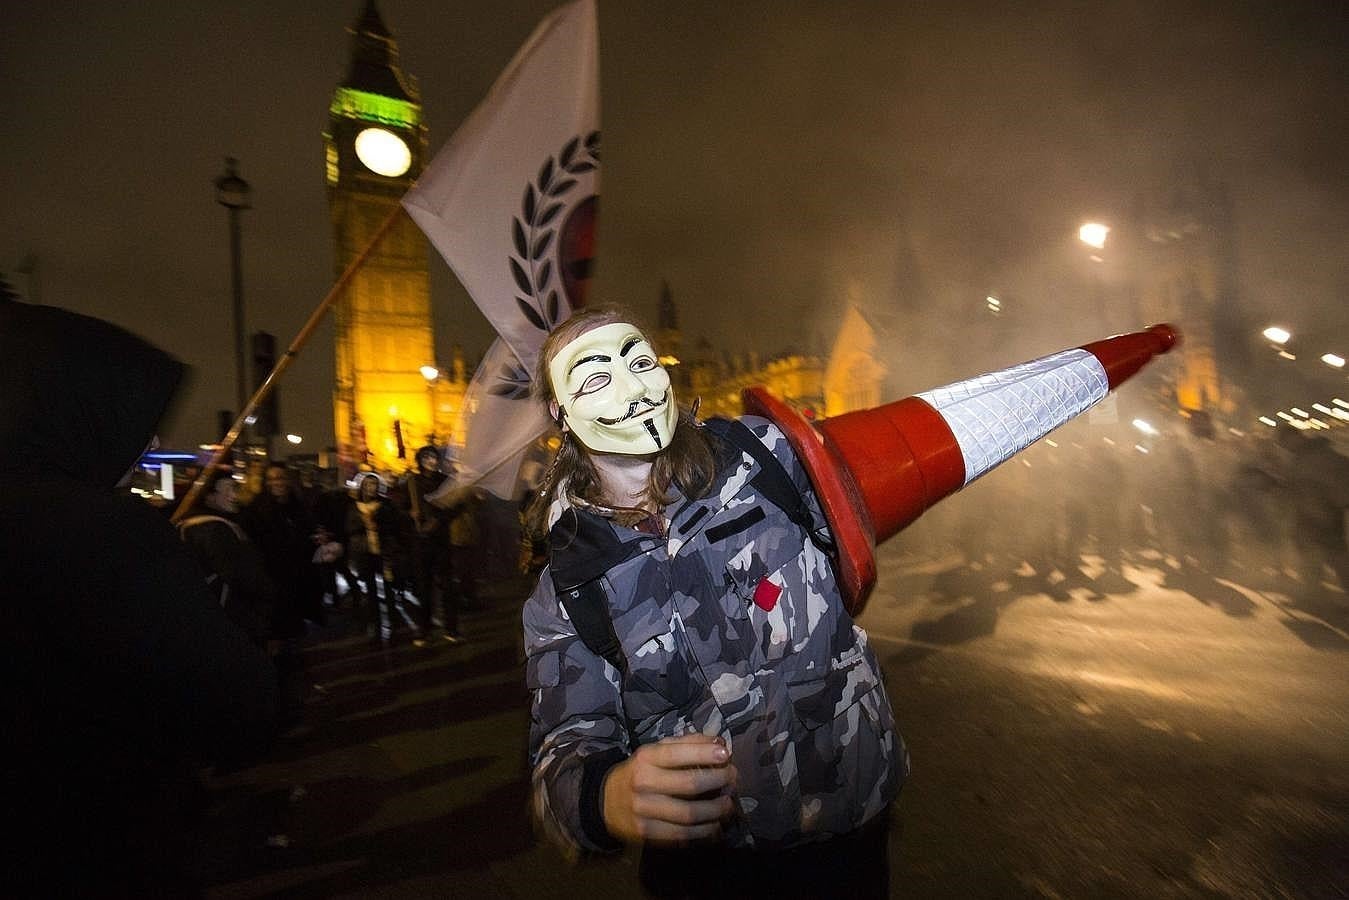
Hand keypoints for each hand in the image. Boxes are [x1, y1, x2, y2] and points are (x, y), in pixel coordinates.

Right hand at [602, 733, 737, 845]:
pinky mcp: (645, 832)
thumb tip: (718, 741)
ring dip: (715, 810)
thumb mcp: (655, 752)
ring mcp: (643, 810)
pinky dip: (703, 832)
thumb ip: (686, 744)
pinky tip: (714, 826)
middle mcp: (643, 782)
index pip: (678, 753)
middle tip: (733, 779)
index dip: (705, 754)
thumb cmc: (639, 772)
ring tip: (728, 805)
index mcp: (646, 758)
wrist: (605, 802)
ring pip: (688, 814)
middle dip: (717, 781)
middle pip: (689, 784)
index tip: (726, 754)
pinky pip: (681, 835)